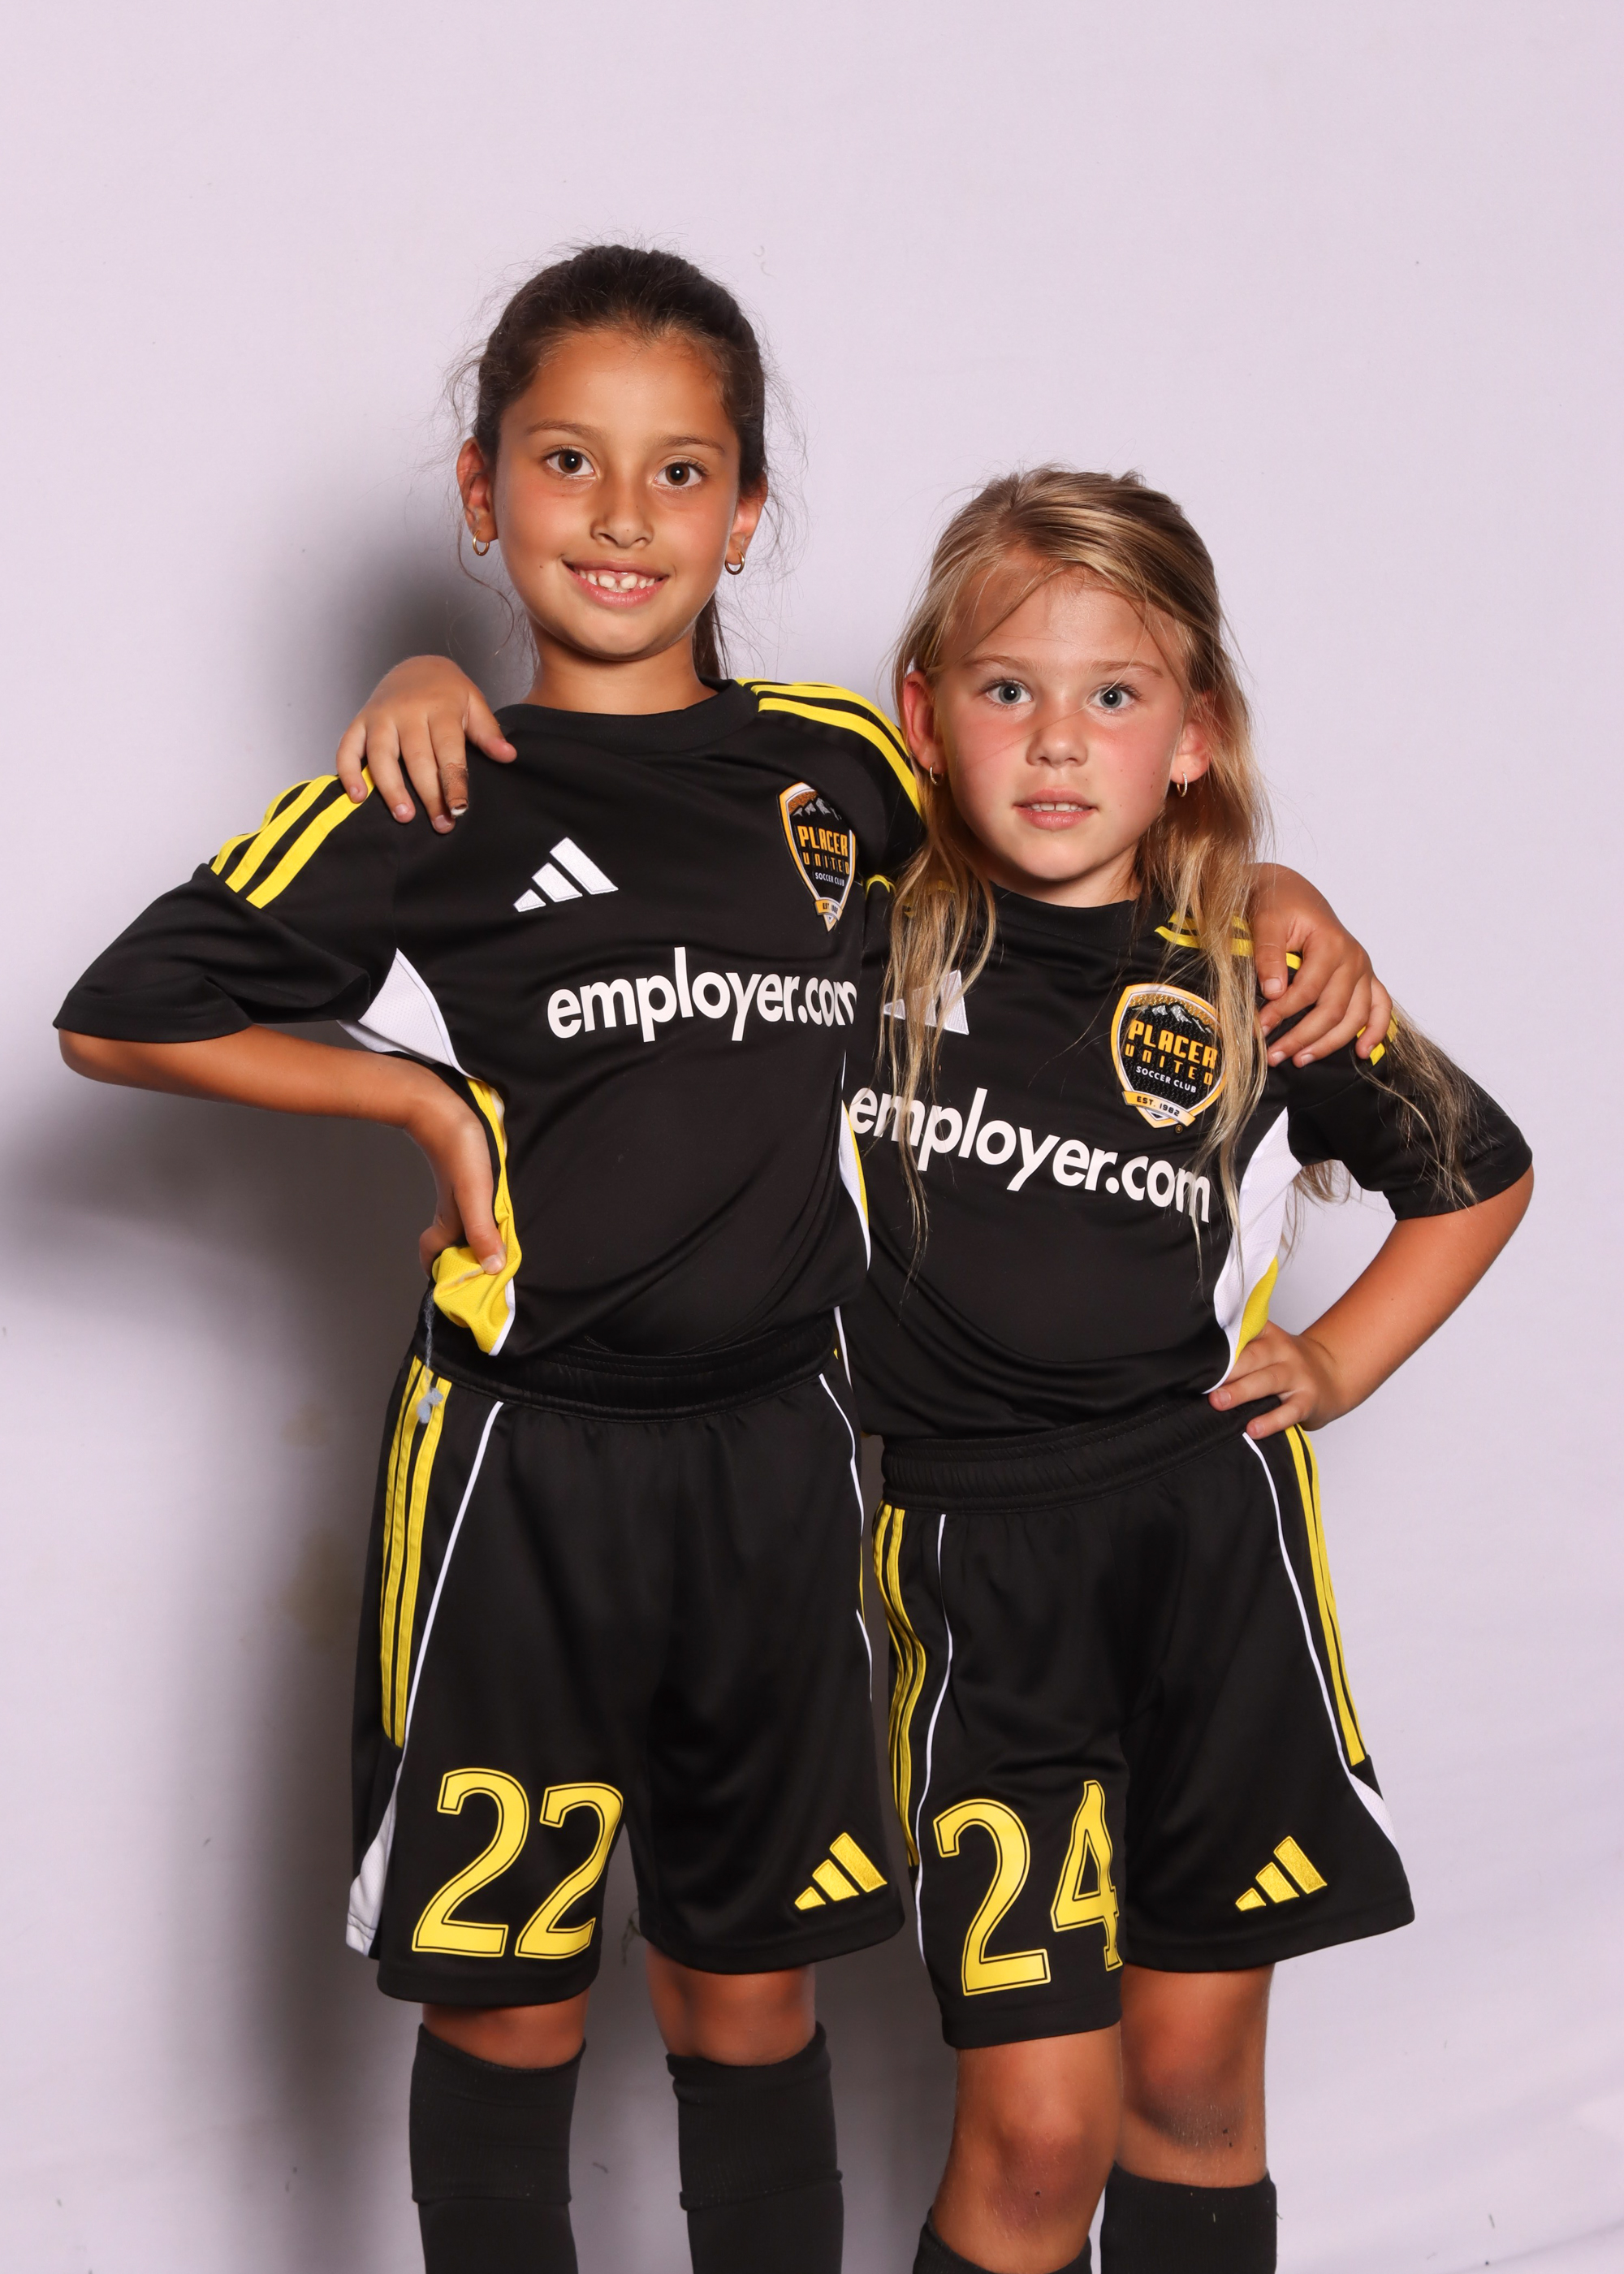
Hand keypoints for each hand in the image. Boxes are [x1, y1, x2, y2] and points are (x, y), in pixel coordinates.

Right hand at [336, 657, 515, 831]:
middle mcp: (406, 711)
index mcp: (439, 707)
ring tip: (405, 816)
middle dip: (428, 794)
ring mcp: (380, 716)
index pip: (448, 750)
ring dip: (391, 789)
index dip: (453, 781)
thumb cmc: (448, 692)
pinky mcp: (360, 721)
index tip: (459, 809)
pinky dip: (348, 772)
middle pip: (416, 758)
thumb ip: (488, 732)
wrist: (416, 666)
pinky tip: (357, 796)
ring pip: (381, 756)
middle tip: (440, 824)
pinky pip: (347, 748)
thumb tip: (508, 756)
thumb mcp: (474, 703)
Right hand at [402, 1082, 505, 1277]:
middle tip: (497, 1272)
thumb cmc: (458, 1148)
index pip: (434, 1256)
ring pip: (466, 1223)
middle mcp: (451, 1211)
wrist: (443, 1105)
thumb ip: (481, 1229)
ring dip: (483, 1237)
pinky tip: (506, 1210)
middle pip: (454, 1243)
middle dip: (470, 1260)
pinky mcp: (466, 1175)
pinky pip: (477, 1204)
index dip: (443, 1274)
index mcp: (449, 1220)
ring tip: (508, 1246)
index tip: (464, 1289)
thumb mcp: (475, 1193)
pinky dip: (489, 1215)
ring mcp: (458, 1193)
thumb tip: (493, 1267)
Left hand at [1208, 1320, 1346, 1437]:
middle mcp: (1283, 1350)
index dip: (1221, 1343)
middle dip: (1227, 1370)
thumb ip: (1239, 1350)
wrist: (1332, 1374)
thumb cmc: (1286, 1363)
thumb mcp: (1267, 1346)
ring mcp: (1297, 1375)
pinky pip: (1289, 1411)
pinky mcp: (1308, 1400)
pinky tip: (1253, 1429)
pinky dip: (1271, 1420)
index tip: (1197, 1355)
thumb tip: (1195, 1369)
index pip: (1242, 1332)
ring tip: (1219, 1402)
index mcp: (1268, 1334)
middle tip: (1203, 1384)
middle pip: (1252, 1357)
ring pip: (1268, 1381)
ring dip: (1241, 1391)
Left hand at [1250, 865, 1392, 1066]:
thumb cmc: (1278, 904)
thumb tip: (1273, 992)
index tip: (1258, 1029)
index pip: (1308, 990)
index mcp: (1331, 942)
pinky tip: (1361, 1052)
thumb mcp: (1266, 920)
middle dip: (1302, 1037)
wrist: (1291, 892)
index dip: (1283, 1013)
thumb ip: (1268, 954)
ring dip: (1329, 1043)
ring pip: (1355, 1016)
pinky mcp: (1364, 976)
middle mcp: (1354, 958)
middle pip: (1332, 1010)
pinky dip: (1375, 1030)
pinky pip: (1380, 1006)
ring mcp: (1363, 969)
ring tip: (1299, 1060)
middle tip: (1273, 1056)